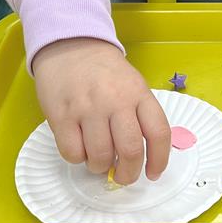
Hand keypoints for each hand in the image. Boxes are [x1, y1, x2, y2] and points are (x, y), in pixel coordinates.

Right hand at [33, 38, 170, 184]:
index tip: (153, 174)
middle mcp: (116, 101)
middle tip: (123, 176)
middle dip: (129, 174)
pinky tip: (79, 146)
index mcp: (139, 93)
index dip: (159, 160)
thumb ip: (139, 116)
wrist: (71, 46)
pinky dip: (78, 158)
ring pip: (101, 157)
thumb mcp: (133, 85)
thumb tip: (140, 158)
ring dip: (101, 167)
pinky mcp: (62, 115)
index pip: (159, 133)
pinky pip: (73, 153)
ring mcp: (88, 108)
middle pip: (131, 151)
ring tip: (98, 158)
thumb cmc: (105, 72)